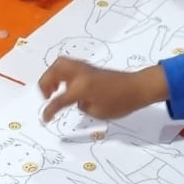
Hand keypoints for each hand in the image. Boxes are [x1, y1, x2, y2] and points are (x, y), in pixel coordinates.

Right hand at [37, 58, 166, 122]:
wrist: (138, 87)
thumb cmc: (120, 103)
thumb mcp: (99, 112)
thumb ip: (83, 106)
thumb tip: (78, 100)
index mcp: (81, 87)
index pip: (59, 100)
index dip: (49, 111)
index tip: (45, 119)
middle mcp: (80, 74)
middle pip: (54, 71)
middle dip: (45, 83)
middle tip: (47, 96)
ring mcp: (85, 69)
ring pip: (60, 64)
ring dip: (53, 76)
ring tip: (55, 89)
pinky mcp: (90, 68)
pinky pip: (69, 66)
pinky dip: (62, 74)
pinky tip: (67, 86)